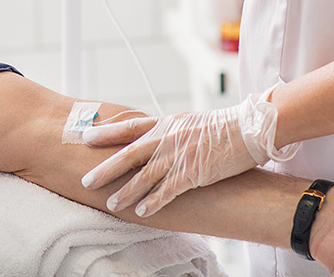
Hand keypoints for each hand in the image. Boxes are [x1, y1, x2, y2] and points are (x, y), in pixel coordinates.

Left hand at [81, 91, 297, 215]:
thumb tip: (152, 138)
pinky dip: (154, 202)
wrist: (249, 128)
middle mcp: (167, 137)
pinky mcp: (194, 172)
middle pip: (128, 154)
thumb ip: (167, 131)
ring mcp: (179, 155)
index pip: (128, 126)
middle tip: (87, 181)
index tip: (85, 137)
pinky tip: (142, 212)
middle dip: (106, 169)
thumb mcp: (187, 121)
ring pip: (144, 176)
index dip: (106, 132)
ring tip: (111, 204)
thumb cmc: (221, 126)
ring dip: (126, 192)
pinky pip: (168, 190)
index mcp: (165, 123)